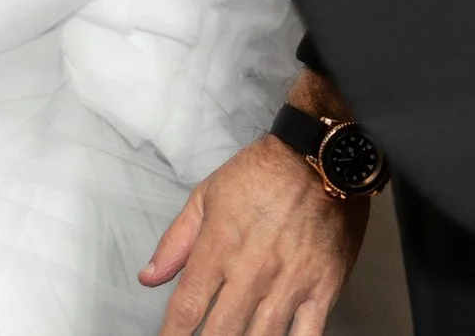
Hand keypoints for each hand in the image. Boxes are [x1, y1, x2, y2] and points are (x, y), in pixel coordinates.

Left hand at [140, 134, 366, 335]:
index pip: (186, 307)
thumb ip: (176, 241)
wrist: (318, 158)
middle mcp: (251, 272)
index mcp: (218, 249)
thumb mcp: (206, 197)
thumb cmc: (262, 174)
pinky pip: (309, 334)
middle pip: (221, 331)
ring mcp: (289, 283)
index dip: (173, 335)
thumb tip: (150, 276)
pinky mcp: (324, 288)